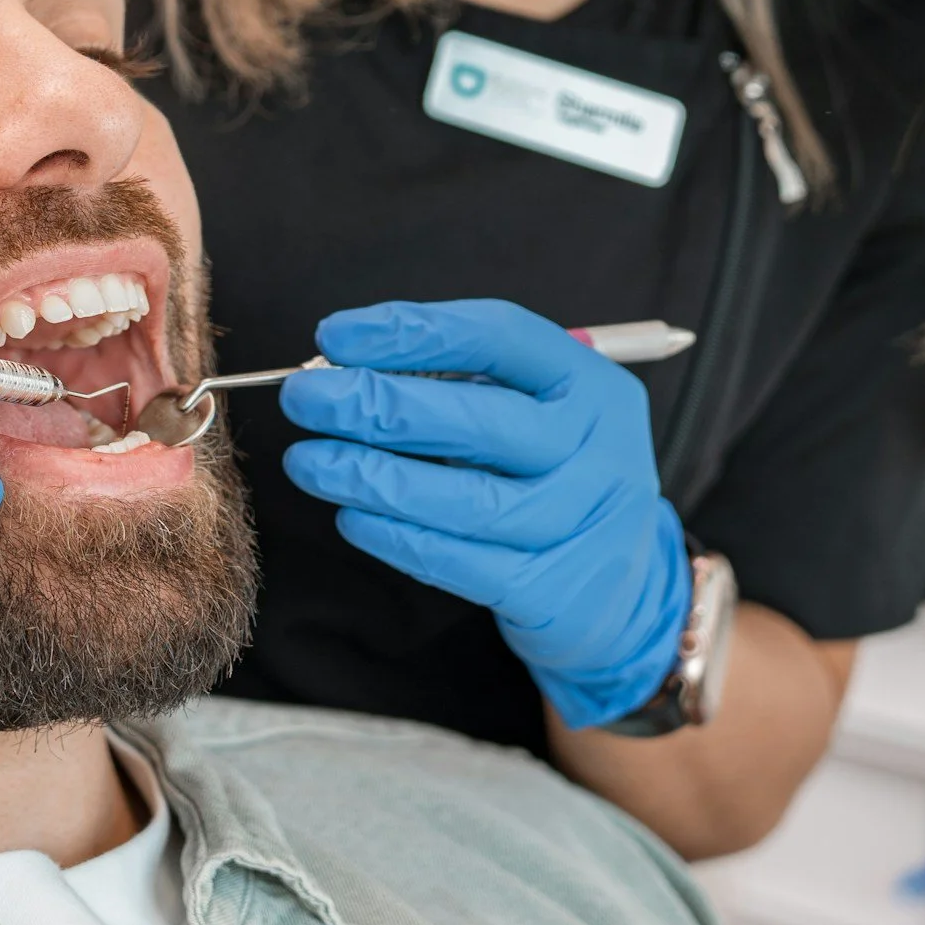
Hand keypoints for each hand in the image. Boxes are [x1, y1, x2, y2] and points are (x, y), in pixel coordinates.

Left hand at [279, 299, 690, 729]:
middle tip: (305, 399)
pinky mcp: (554, 591)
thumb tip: (343, 368)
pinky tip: (351, 516)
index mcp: (589, 384)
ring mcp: (582, 524)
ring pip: (468, 500)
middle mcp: (599, 449)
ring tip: (310, 462)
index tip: (333, 335)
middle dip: (377, 405)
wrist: (618, 590)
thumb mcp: (529, 410)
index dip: (410, 332)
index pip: (498, 337)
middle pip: (480, 420)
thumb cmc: (547, 475)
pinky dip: (397, 538)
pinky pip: (462, 563)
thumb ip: (454, 382)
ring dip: (373, 478)